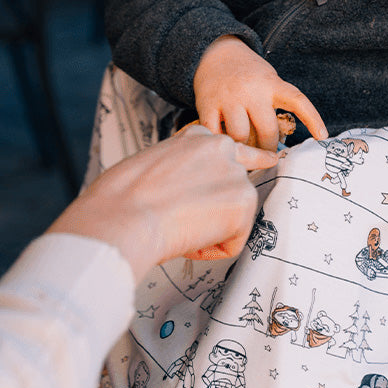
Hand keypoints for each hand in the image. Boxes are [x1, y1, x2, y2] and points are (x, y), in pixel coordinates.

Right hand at [47, 126, 276, 279]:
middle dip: (214, 210)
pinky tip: (185, 240)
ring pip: (232, 219)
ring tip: (174, 227)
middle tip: (181, 220)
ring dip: (208, 232)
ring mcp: (236, 175)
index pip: (229, 149)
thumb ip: (179, 170)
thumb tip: (181, 191)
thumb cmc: (119, 199)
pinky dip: (209, 251)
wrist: (121, 218)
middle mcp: (223, 149)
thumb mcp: (151, 164)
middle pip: (233, 188)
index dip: (236, 167)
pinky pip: (231, 243)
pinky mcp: (243, 204)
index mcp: (198, 137)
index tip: (268, 160)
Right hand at [193, 35, 327, 150]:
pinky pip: (215, 134)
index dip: (312, 119)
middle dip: (269, 149)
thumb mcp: (268, 80)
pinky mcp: (207, 105)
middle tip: (268, 157)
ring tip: (246, 153)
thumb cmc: (249, 75)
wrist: (214, 52)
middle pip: (267, 131)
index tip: (323, 137)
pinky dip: (221, 145)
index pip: (297, 100)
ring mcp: (228, 98)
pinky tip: (224, 148)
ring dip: (245, 150)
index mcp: (271, 84)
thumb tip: (275, 147)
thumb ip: (274, 105)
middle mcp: (251, 91)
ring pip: (240, 137)